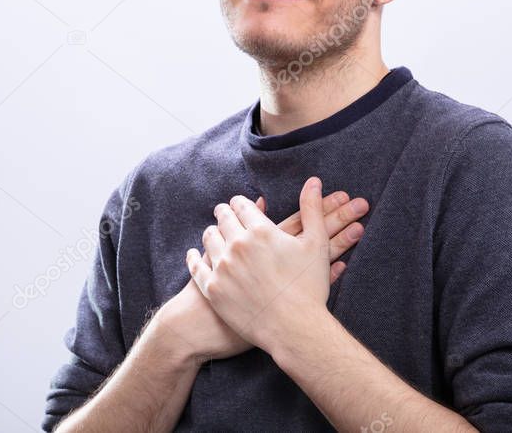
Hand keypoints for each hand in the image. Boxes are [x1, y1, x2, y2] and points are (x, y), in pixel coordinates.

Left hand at [186, 176, 334, 355]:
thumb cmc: (309, 288)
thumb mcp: (316, 244)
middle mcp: (237, 245)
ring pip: (208, 238)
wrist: (295, 329)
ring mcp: (222, 267)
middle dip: (224, 214)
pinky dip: (195, 257)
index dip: (240, 203)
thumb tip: (314, 181)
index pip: (241, 205)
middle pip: (222, 219)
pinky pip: (196, 266)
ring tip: (215, 234)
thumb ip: (312, 209)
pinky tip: (195, 255)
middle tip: (224, 214)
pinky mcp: (212, 289)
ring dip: (212, 233)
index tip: (239, 205)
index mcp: (261, 230)